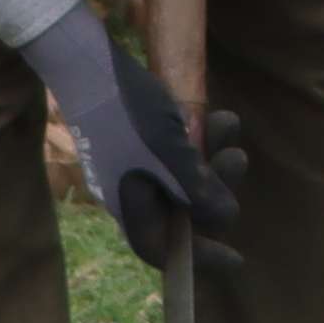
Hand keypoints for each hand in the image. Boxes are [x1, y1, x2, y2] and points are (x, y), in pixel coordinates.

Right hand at [24, 5, 243, 269]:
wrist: (86, 62)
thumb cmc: (128, 112)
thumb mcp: (170, 156)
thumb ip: (198, 192)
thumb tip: (223, 218)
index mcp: (130, 207)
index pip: (165, 249)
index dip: (202, 258)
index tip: (237, 260)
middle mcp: (130, 191)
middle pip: (182, 210)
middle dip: (216, 189)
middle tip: (237, 159)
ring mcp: (132, 164)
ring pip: (183, 175)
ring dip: (212, 156)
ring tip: (228, 126)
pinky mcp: (136, 136)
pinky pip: (174, 150)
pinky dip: (197, 137)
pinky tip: (215, 115)